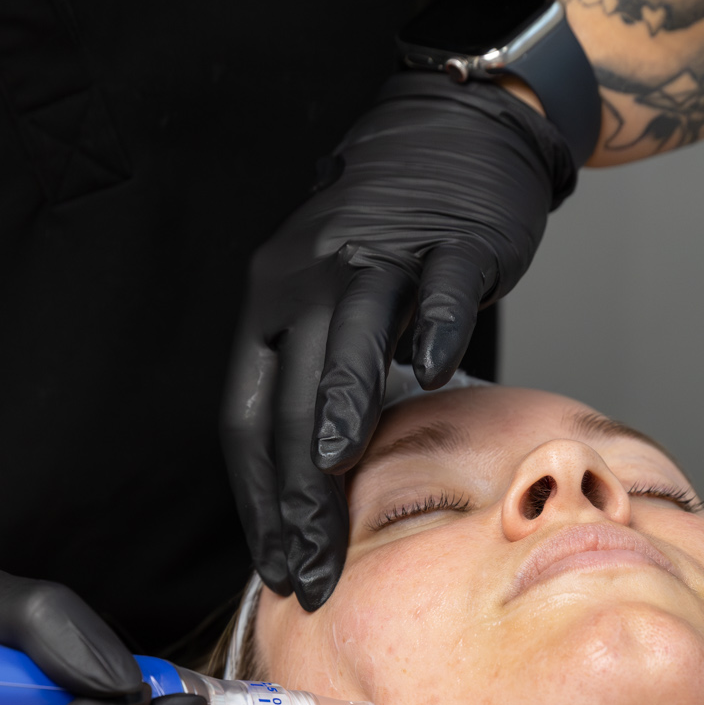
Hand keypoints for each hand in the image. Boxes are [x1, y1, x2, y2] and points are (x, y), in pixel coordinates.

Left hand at [222, 72, 576, 609]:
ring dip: (342, 406)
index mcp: (269, 307)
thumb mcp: (329, 312)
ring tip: (337, 473)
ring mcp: (384, 253)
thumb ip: (316, 391)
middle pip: (293, 395)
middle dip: (300, 490)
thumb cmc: (389, 248)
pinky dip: (437, 326)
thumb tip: (310, 503)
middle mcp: (311, 279)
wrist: (450, 138)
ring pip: (351, 336)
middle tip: (315, 563)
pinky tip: (436, 371)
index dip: (257, 498)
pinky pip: (441, 286)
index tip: (275, 566)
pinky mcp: (454, 239)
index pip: (248, 418)